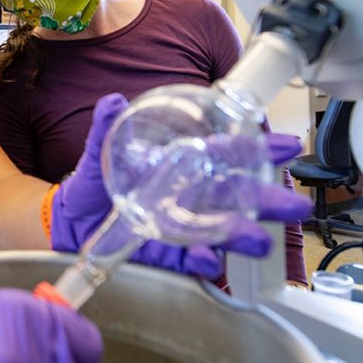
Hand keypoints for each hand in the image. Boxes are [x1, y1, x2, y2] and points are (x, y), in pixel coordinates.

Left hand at [50, 93, 311, 278]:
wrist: (68, 220)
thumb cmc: (93, 183)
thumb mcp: (96, 153)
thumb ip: (104, 128)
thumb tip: (111, 101)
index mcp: (182, 165)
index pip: (226, 155)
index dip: (256, 150)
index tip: (286, 147)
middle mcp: (189, 197)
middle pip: (235, 198)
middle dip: (266, 202)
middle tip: (294, 206)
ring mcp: (179, 226)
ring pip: (218, 232)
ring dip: (238, 236)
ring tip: (258, 241)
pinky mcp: (163, 253)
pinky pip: (185, 259)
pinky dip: (197, 260)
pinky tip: (207, 260)